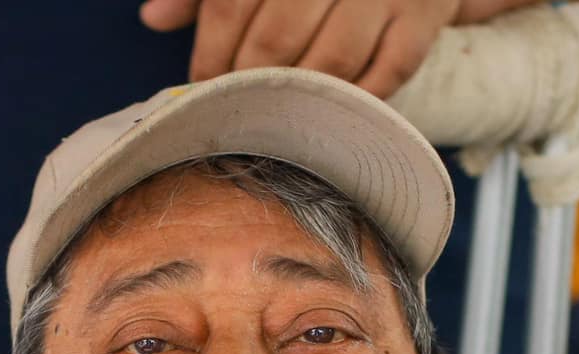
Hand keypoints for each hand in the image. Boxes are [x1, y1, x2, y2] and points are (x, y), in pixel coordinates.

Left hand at [140, 0, 461, 97]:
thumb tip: (153, 19)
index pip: (234, 0)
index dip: (212, 49)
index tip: (202, 84)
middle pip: (278, 35)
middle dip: (249, 82)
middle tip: (235, 110)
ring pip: (334, 58)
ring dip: (298, 97)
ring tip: (276, 116)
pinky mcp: (425, 14)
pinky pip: (390, 70)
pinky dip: (358, 99)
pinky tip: (331, 113)